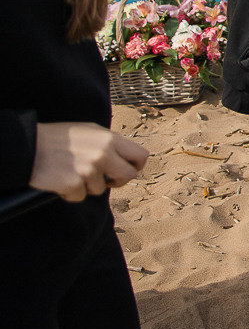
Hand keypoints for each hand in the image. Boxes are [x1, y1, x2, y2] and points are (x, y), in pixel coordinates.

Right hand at [30, 122, 148, 200]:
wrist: (27, 146)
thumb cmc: (58, 139)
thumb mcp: (89, 131)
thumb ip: (109, 143)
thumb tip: (126, 158)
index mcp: (109, 138)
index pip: (141, 155)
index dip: (136, 166)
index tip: (127, 171)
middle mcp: (103, 153)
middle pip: (128, 176)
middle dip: (117, 181)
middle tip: (103, 180)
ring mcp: (89, 169)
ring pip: (100, 189)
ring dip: (86, 186)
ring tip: (71, 172)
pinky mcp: (74, 183)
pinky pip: (79, 197)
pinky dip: (70, 193)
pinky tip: (60, 180)